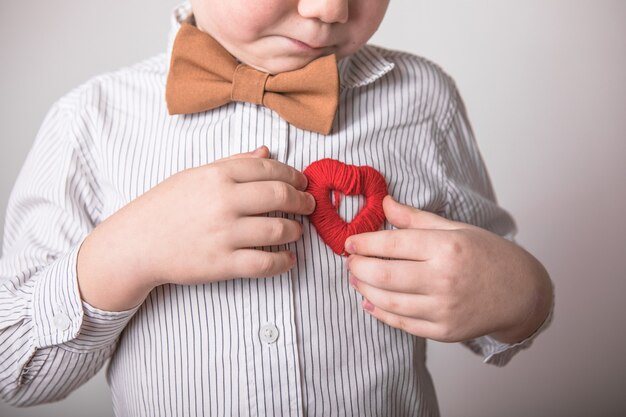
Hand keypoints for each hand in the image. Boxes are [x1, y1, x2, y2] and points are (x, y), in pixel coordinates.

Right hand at [77, 146, 314, 310]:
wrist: (136, 244)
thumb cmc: (166, 206)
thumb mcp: (195, 175)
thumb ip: (233, 163)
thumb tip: (267, 151)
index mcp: (217, 175)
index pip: (269, 169)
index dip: (293, 176)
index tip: (302, 183)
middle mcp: (223, 202)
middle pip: (280, 197)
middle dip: (302, 202)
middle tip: (308, 206)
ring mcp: (223, 234)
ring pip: (278, 230)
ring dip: (296, 231)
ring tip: (296, 231)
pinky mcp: (222, 264)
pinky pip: (265, 263)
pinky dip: (284, 262)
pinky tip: (289, 259)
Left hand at [345, 195, 552, 343]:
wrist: (521, 293)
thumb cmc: (488, 255)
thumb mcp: (455, 229)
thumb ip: (416, 219)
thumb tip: (385, 203)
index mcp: (447, 248)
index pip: (393, 243)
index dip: (365, 243)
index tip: (350, 242)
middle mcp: (444, 279)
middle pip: (385, 274)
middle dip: (358, 267)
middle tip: (350, 261)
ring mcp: (444, 309)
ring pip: (389, 301)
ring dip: (365, 289)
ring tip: (356, 279)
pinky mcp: (444, 331)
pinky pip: (403, 323)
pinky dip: (381, 312)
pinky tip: (370, 302)